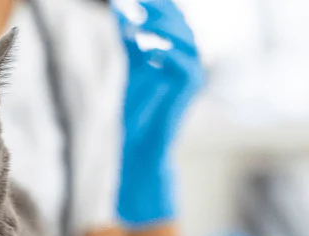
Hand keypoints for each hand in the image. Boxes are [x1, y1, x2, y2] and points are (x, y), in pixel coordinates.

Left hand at [114, 0, 204, 225]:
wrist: (136, 147)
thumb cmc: (128, 112)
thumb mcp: (125, 68)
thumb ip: (127, 39)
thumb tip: (118, 10)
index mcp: (172, 51)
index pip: (168, 18)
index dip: (155, 5)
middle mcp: (185, 59)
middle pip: (179, 22)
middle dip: (160, 8)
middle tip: (139, 0)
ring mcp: (190, 73)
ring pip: (185, 38)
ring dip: (162, 25)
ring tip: (139, 17)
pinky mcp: (190, 90)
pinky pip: (186, 64)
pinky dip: (167, 52)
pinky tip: (146, 46)